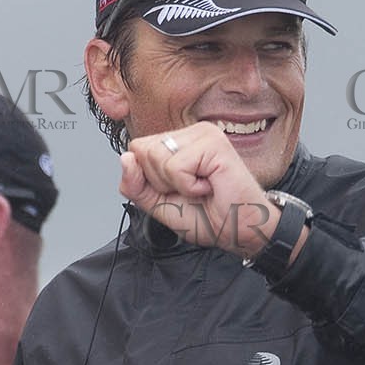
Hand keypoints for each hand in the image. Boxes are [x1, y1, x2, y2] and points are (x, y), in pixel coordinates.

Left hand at [120, 122, 286, 259]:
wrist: (239, 231)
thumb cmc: (208, 217)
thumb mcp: (158, 204)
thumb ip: (135, 185)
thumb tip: (125, 159)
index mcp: (177, 142)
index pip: (136, 149)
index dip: (148, 179)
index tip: (177, 190)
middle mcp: (190, 133)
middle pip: (142, 150)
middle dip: (160, 182)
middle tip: (191, 190)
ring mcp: (203, 134)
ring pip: (156, 156)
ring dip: (176, 184)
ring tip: (201, 188)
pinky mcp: (213, 143)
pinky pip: (176, 166)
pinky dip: (189, 186)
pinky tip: (209, 186)